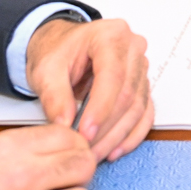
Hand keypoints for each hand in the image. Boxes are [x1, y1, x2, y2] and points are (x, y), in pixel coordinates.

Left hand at [25, 16, 152, 162]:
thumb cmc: (57, 51)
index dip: (100, 109)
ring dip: (117, 136)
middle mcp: (133, 48)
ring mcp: (141, 66)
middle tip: (85, 150)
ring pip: (137, 108)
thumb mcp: (46, 70)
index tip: (84, 134)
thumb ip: (54, 97)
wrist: (62, 46)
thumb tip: (64, 124)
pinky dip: (132, 134)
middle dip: (106, 128)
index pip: (113, 76)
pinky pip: (145, 113)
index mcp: (111, 35)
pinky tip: (116, 149)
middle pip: (127, 95)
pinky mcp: (142, 84)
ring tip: (96, 154)